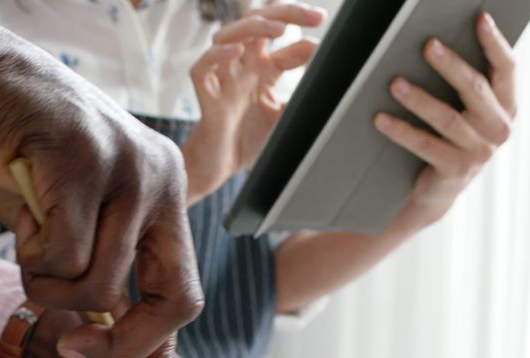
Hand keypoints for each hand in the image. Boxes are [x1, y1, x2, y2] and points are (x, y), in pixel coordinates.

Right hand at [0, 19, 203, 357]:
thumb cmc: (23, 153)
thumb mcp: (69, 221)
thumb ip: (92, 274)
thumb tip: (100, 345)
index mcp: (166, 196)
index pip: (183, 294)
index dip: (163, 355)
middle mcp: (161, 181)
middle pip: (168, 303)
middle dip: (116, 345)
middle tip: (69, 343)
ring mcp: (127, 167)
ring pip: (101, 287)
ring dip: (51, 290)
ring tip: (30, 248)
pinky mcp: (83, 158)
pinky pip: (62, 255)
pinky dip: (31, 260)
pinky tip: (21, 222)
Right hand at [182, 3, 324, 202]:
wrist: (217, 170)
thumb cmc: (244, 142)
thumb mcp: (285, 117)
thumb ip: (302, 97)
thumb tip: (327, 78)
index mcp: (261, 70)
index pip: (282, 39)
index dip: (304, 31)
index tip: (324, 29)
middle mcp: (241, 68)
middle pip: (256, 24)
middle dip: (284, 12)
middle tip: (313, 16)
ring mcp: (223, 80)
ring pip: (227, 36)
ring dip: (252, 26)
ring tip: (280, 28)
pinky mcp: (207, 98)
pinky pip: (202, 68)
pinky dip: (217, 56)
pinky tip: (236, 51)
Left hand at [376, 13, 516, 228]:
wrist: (438, 190)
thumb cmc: (448, 139)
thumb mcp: (465, 112)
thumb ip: (464, 85)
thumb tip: (435, 44)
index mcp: (505, 106)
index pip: (506, 68)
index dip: (494, 43)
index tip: (480, 19)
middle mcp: (498, 129)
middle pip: (475, 89)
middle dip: (450, 65)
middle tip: (427, 45)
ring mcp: (479, 152)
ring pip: (448, 118)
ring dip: (419, 98)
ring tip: (394, 83)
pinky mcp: (455, 170)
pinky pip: (425, 145)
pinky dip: (401, 131)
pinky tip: (381, 119)